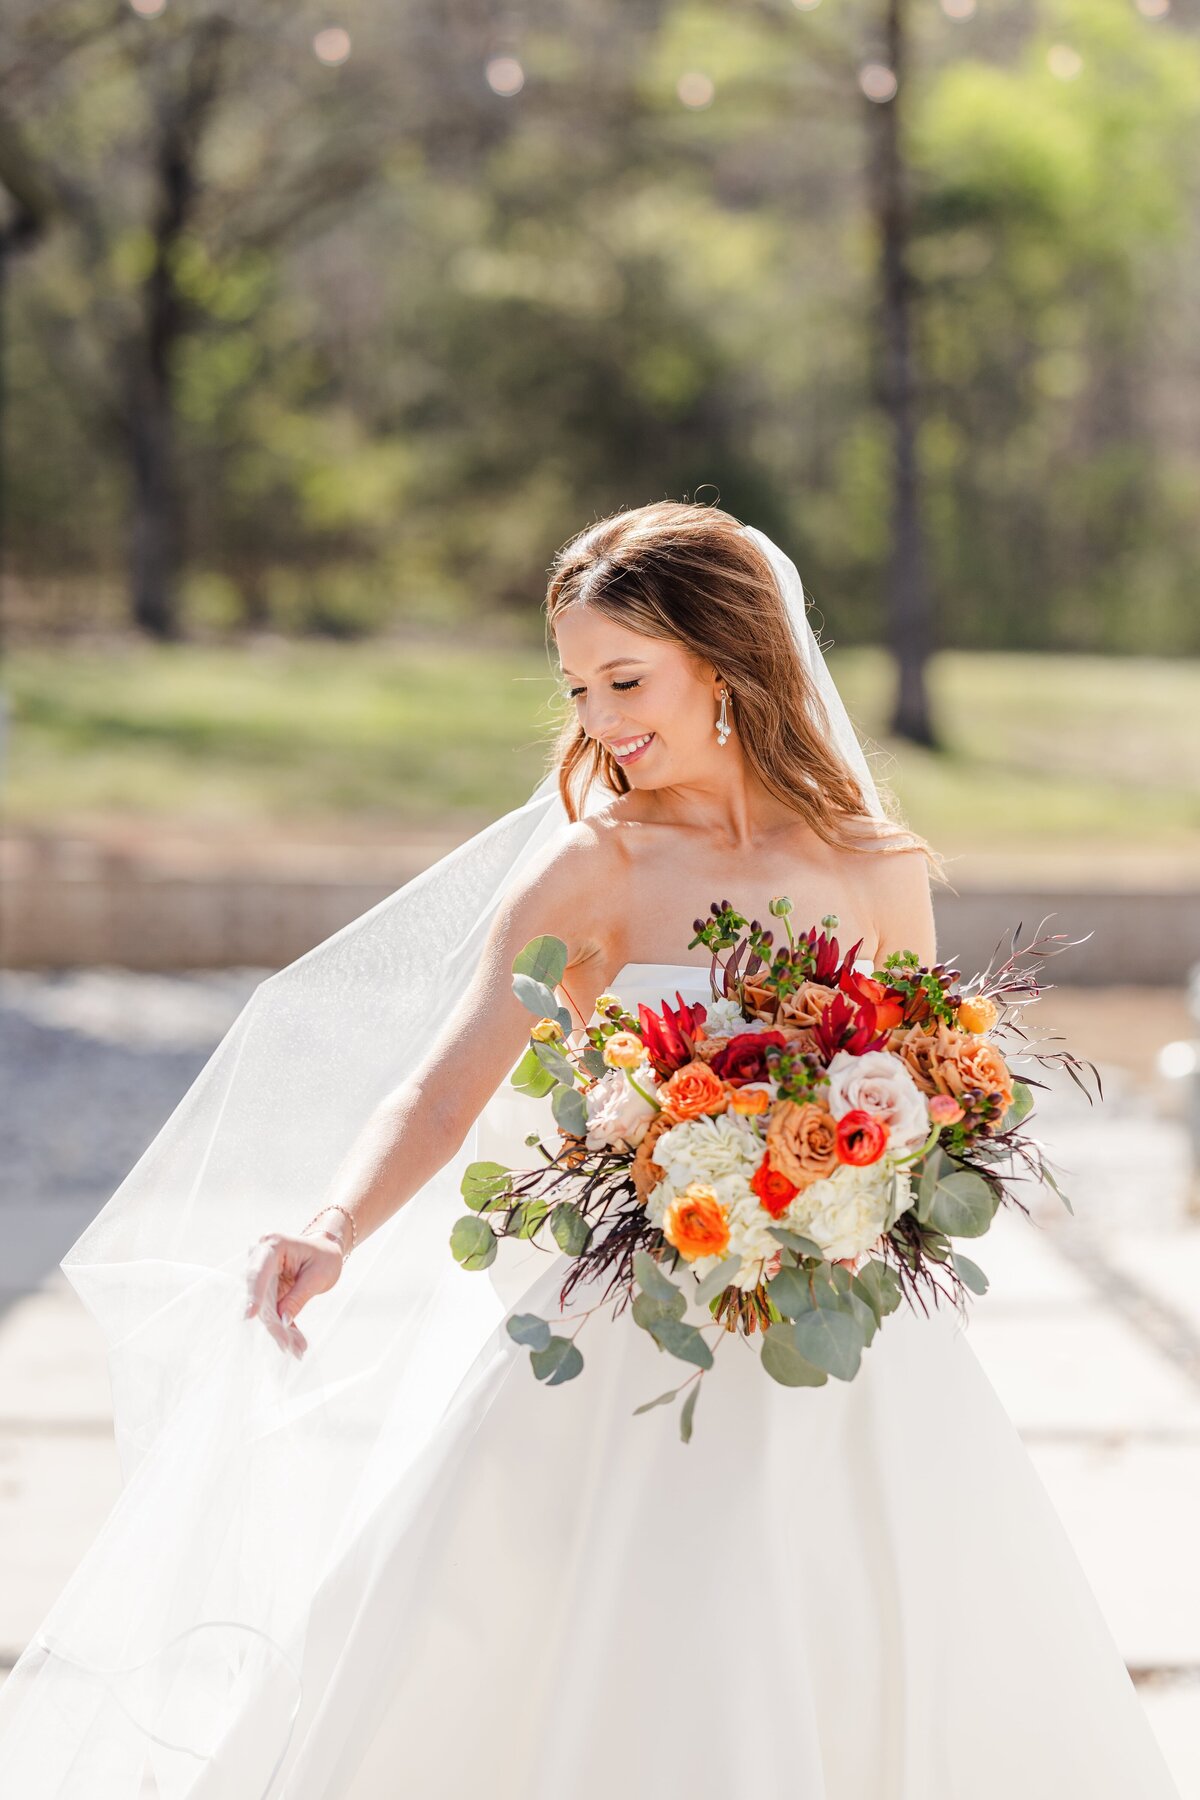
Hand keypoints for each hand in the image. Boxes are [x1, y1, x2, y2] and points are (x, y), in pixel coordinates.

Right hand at [244, 1231, 344, 1358]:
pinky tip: (295, 1345)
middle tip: (289, 1346)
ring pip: (265, 1309)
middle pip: (261, 1296)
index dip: (254, 1294)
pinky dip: (284, 1328)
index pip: (259, 1272)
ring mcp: (261, 1275)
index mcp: (273, 1245)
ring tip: (297, 1349)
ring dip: (280, 1331)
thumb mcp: (318, 1276)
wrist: (326, 1250)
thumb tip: (282, 1321)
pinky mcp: (266, 1290)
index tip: (250, 1315)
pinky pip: (272, 1312)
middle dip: (274, 1323)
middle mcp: (260, 1258)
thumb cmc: (325, 1256)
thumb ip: (298, 1297)